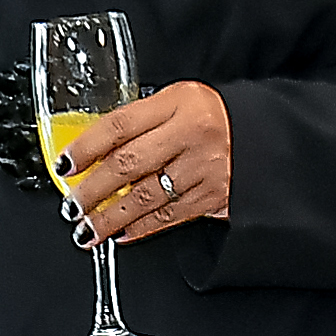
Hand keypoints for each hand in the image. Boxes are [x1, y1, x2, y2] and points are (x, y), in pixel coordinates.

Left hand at [52, 79, 233, 246]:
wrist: (271, 135)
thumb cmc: (217, 117)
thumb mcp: (181, 101)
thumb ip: (144, 120)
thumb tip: (96, 149)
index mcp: (179, 103)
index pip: (120, 125)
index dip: (86, 147)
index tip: (65, 165)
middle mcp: (192, 134)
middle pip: (127, 164)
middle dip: (92, 190)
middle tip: (71, 206)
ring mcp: (204, 167)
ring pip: (146, 197)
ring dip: (110, 218)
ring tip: (87, 229)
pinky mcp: (215, 196)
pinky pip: (170, 216)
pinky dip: (142, 228)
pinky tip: (123, 234)